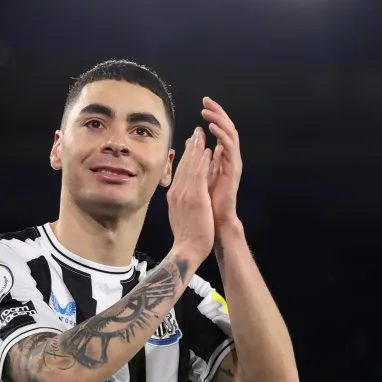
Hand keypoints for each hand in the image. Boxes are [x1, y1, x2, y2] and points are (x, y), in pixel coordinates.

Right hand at [166, 127, 214, 263]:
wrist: (187, 249)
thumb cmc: (187, 236)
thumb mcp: (181, 214)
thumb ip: (182, 201)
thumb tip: (183, 194)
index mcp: (174, 195)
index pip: (180, 171)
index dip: (186, 156)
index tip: (190, 144)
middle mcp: (177, 191)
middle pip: (184, 164)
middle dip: (190, 147)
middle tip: (195, 132)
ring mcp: (185, 193)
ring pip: (190, 165)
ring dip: (196, 148)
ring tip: (200, 134)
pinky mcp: (195, 197)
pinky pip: (198, 174)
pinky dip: (202, 161)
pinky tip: (206, 150)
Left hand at [201, 96, 242, 226]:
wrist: (214, 221)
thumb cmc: (206, 202)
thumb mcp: (199, 174)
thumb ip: (199, 159)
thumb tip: (194, 144)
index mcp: (221, 157)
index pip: (219, 130)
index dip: (213, 116)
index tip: (203, 103)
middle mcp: (229, 157)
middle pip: (226, 128)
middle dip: (217, 113)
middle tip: (206, 100)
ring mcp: (233, 162)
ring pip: (230, 134)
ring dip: (219, 120)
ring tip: (208, 111)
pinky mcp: (234, 169)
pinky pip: (229, 148)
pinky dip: (222, 136)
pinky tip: (212, 128)